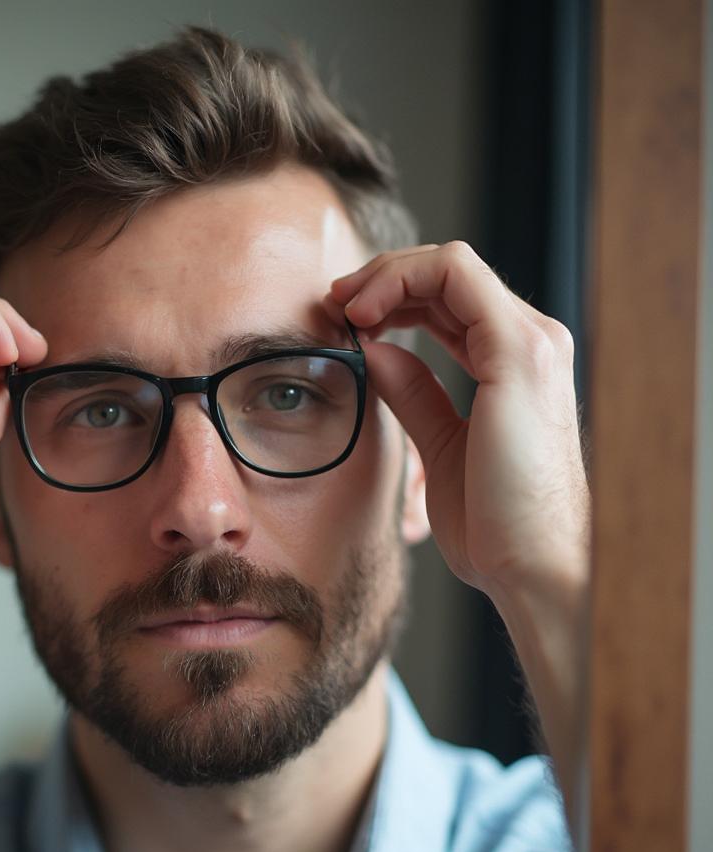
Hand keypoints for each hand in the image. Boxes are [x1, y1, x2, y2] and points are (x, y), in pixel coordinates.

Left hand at [325, 241, 589, 601]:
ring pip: (451, 264)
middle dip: (383, 278)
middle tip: (335, 302)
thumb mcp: (440, 447)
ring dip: (386, 274)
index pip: (451, 301)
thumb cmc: (496, 526)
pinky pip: (456, 277)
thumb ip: (414, 394)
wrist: (534, 569)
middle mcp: (530, 342)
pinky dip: (402, 281)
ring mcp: (530, 342)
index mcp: (514, 365)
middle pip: (448, 275)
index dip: (394, 297)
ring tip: (345, 305)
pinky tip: (366, 314)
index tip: (347, 319)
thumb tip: (378, 353)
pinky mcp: (519, 353)